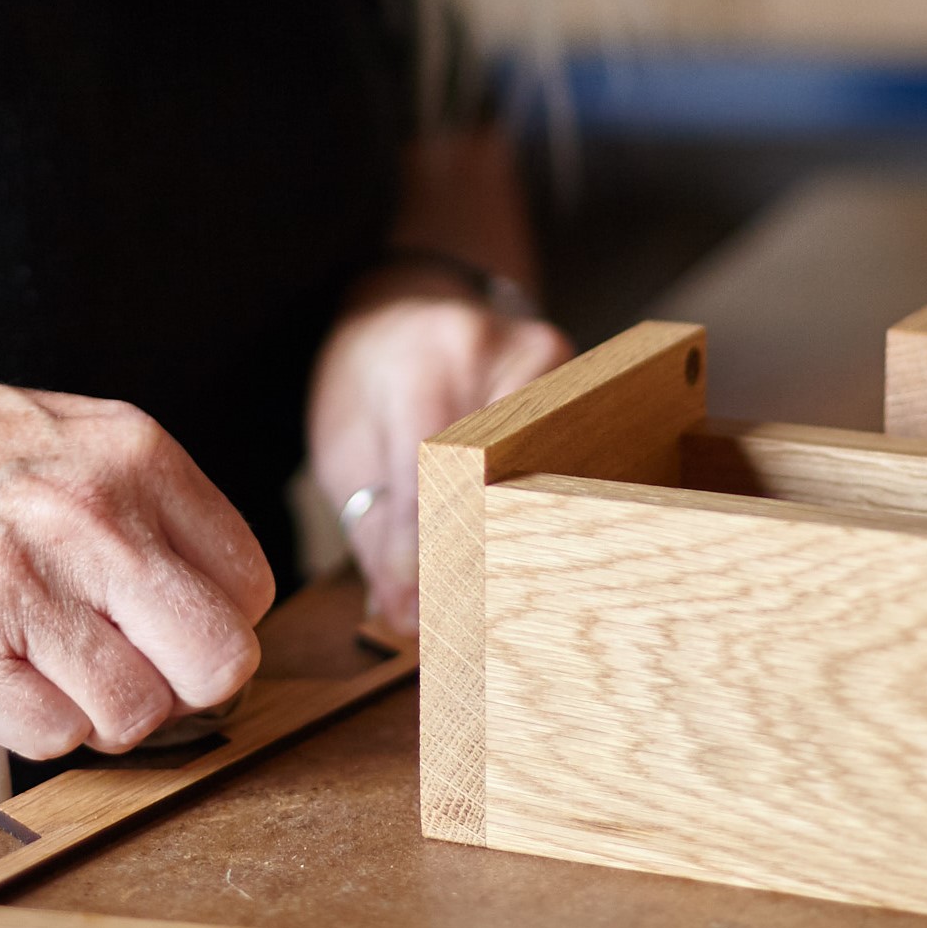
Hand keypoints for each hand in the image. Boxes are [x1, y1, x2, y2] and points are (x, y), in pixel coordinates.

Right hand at [0, 333, 273, 757]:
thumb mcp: (65, 435)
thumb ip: (144, 504)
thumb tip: (209, 596)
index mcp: (135, 457)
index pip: (249, 583)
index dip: (215, 622)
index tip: (175, 630)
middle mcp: (96, 521)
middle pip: (220, 659)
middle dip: (188, 684)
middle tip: (138, 671)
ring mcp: (29, 594)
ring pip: (140, 713)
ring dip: (105, 712)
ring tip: (53, 668)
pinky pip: (56, 739)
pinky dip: (38, 726)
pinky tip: (2, 677)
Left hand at [307, 276, 571, 631]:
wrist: (408, 302)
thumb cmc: (368, 379)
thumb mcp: (346, 447)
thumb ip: (376, 531)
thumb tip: (409, 616)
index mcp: (422, 359)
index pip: (435, 471)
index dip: (428, 552)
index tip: (423, 616)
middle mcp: (496, 348)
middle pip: (504, 471)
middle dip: (483, 554)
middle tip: (466, 624)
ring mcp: (550, 357)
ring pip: (547, 467)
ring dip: (522, 534)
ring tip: (499, 596)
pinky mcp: (580, 374)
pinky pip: (568, 453)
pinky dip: (547, 503)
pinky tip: (530, 547)